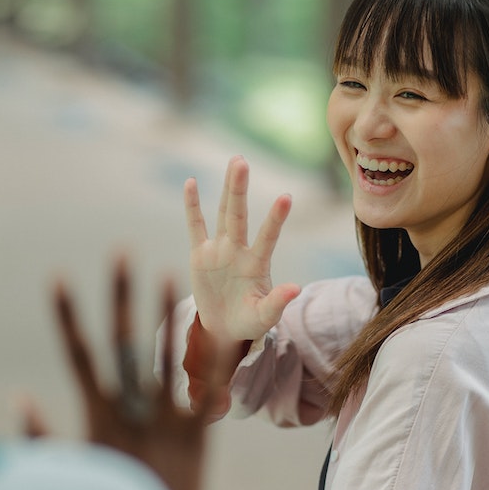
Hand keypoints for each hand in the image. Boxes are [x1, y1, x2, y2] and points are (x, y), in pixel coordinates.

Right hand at [32, 258, 230, 489]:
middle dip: (120, 296)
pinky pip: (208, 394)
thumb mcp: (65, 477)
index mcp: (96, 420)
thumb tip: (22, 396)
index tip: (58, 276)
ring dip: (168, 313)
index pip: (77, 356)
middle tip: (121, 251)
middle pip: (123, 342)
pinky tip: (222, 330)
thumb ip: (40, 436)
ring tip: (172, 271)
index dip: (68, 315)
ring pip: (167, 356)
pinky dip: (214, 363)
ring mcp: (166, 423)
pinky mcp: (198, 439)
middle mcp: (131, 413)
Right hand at [185, 156, 300, 343]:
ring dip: (227, 189)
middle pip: (238, 215)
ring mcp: (220, 250)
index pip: (268, 237)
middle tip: (241, 160)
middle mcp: (239, 250)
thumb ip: (277, 303)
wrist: (225, 328)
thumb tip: (296, 288)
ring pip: (222, 213)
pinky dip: (192, 206)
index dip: (275, 219)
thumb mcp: (264, 317)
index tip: (286, 196)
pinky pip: (195, 226)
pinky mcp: (200, 254)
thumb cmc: (249, 321)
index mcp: (257, 264)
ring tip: (235, 161)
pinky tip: (192, 183)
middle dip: (238, 189)